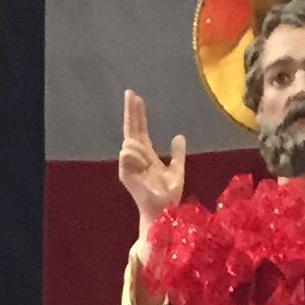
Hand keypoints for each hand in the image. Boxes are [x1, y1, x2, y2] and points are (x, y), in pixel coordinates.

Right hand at [118, 89, 186, 236]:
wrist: (163, 211)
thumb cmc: (169, 196)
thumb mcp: (178, 170)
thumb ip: (178, 154)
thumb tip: (179, 136)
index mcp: (146, 155)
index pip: (140, 130)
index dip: (138, 114)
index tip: (137, 98)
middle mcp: (136, 158)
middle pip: (131, 129)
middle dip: (130, 111)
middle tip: (130, 92)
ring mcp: (129, 165)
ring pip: (131, 141)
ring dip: (141, 149)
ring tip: (148, 164)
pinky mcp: (125, 173)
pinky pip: (127, 152)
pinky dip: (137, 156)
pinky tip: (143, 165)